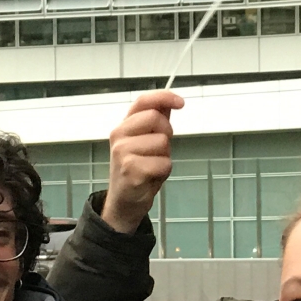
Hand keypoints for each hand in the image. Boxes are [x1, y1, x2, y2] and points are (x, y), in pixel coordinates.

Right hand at [100, 92, 183, 235]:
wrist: (124, 203)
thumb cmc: (138, 170)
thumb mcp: (146, 142)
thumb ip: (156, 121)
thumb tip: (170, 101)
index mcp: (123, 126)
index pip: (142, 101)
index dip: (164, 97)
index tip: (181, 103)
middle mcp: (119, 136)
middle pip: (155, 118)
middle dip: (166, 133)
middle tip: (159, 150)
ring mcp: (122, 153)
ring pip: (162, 142)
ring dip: (165, 156)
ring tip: (152, 166)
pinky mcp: (131, 171)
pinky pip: (164, 163)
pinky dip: (164, 172)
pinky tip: (151, 178)